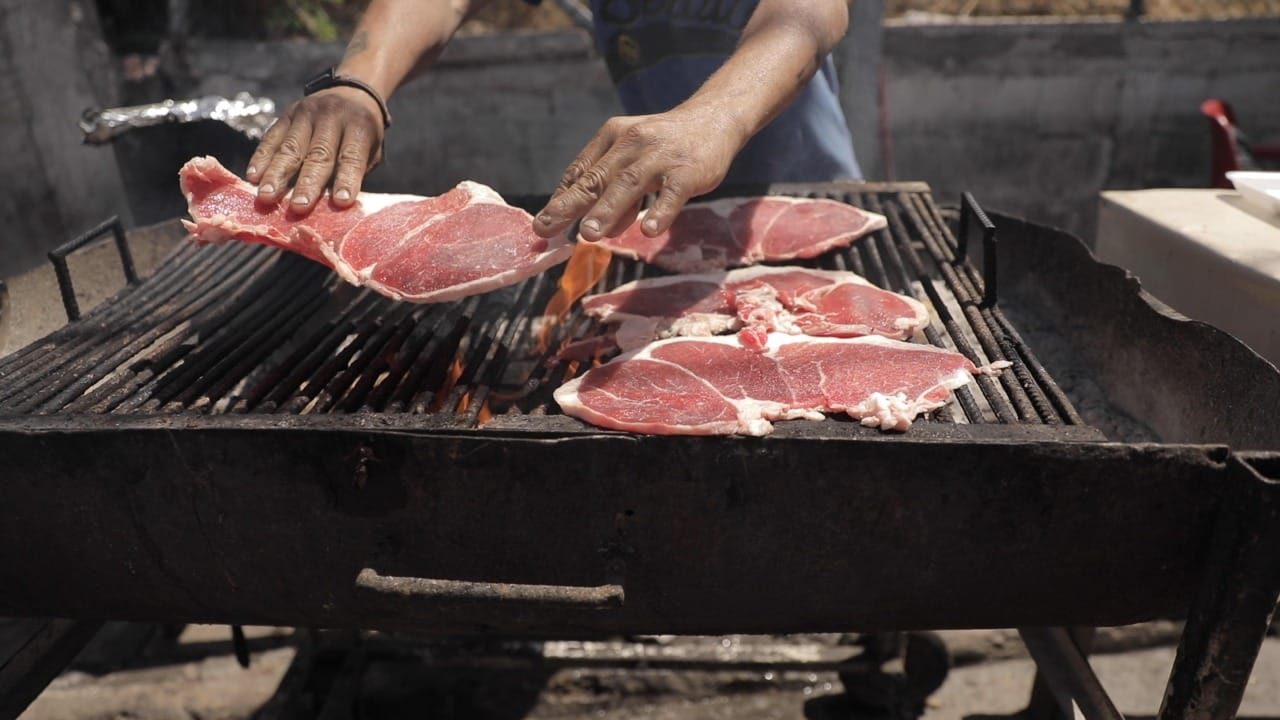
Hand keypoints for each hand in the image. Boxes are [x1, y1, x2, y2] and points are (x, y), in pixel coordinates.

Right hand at [245, 86, 384, 213]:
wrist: (353, 92)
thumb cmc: (362, 134)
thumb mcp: (371, 151)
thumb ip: (354, 173)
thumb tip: (334, 206)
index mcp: (359, 127)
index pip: (352, 156)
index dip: (346, 179)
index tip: (340, 202)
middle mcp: (331, 117)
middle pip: (318, 154)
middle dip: (307, 182)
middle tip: (298, 207)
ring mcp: (306, 114)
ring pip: (290, 147)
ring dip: (277, 173)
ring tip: (267, 196)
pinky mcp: (287, 115)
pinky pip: (271, 138)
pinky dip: (261, 158)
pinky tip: (253, 176)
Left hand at [534, 107, 744, 241]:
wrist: (713, 120)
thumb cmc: (665, 146)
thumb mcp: (633, 158)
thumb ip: (612, 192)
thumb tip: (596, 230)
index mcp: (612, 138)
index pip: (580, 171)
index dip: (560, 199)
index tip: (542, 225)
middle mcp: (631, 144)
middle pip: (596, 178)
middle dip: (570, 205)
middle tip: (546, 229)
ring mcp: (660, 158)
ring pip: (628, 184)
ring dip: (607, 210)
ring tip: (589, 234)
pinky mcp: (688, 172)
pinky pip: (672, 194)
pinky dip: (660, 211)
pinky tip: (649, 231)